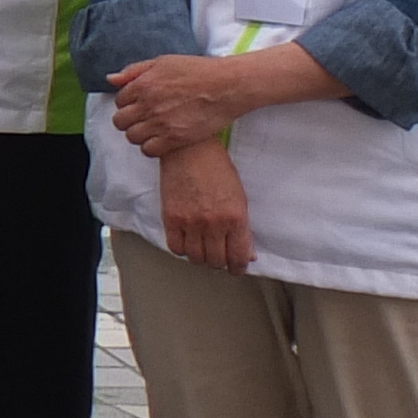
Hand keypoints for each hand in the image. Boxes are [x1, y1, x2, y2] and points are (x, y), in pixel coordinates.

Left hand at [111, 52, 248, 159]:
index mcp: (143, 85)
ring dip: (138, 135)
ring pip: (132, 137)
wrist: (227, 86)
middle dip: (128, 121)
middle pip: (120, 122)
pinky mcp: (176, 138)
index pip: (119, 102)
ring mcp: (161, 123)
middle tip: (141, 119)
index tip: (138, 105)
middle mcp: (148, 105)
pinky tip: (160, 140)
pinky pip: (149, 150)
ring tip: (151, 130)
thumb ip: (134, 71)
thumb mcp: (163, 62)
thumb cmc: (197, 70)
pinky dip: (151, 147)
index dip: (127, 104)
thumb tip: (110, 79)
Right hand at [160, 140, 255, 269]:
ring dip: (201, 257)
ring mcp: (190, 222)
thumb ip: (242, 228)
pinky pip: (175, 247)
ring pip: (196, 258)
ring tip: (202, 248)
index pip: (239, 257)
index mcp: (236, 218)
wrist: (190, 149)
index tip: (236, 268)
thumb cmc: (217, 169)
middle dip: (219, 261)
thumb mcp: (239, 198)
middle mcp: (214, 223)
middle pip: (216, 261)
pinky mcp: (171, 217)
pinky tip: (187, 241)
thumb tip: (247, 254)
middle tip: (218, 255)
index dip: (238, 267)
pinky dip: (182, 249)